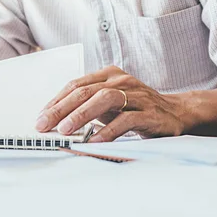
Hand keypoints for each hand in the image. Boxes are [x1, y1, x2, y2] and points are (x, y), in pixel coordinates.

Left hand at [35, 66, 188, 141]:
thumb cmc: (135, 108)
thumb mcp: (108, 104)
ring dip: (81, 115)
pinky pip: (126, 120)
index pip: (75, 85)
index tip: (40, 118)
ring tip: (65, 130)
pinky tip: (95, 141)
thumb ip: (85, 108)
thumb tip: (55, 122)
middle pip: (85, 91)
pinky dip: (109, 131)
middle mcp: (121, 81)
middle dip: (61, 109)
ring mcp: (137, 95)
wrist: (176, 112)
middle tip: (44, 125)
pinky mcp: (150, 113)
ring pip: (104, 99)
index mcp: (108, 75)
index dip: (55, 101)